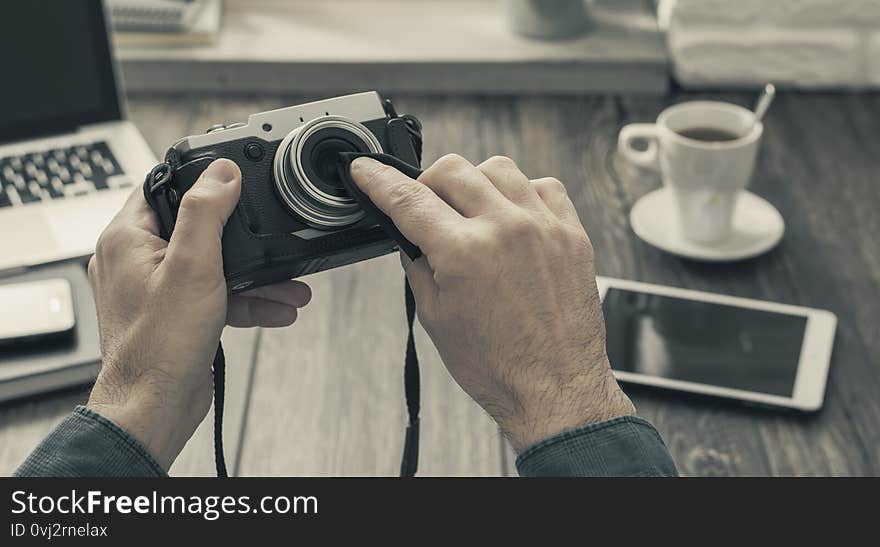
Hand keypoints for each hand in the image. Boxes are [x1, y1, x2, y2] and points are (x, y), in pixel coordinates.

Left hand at [86, 159, 310, 468]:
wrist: (156, 407)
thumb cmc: (160, 345)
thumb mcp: (192, 267)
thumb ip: (206, 213)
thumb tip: (221, 173)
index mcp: (127, 239)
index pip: (162, 187)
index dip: (200, 181)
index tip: (233, 181)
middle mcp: (136, 260)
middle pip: (196, 228)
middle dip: (243, 239)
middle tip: (271, 237)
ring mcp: (156, 289)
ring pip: (212, 266)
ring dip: (254, 276)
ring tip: (291, 286)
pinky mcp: (175, 314)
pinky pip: (214, 295)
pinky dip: (245, 300)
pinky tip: (278, 308)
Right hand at [350, 154, 633, 451]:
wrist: (556, 388)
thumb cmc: (498, 365)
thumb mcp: (436, 317)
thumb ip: (418, 265)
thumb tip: (408, 234)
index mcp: (464, 252)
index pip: (408, 199)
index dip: (377, 180)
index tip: (364, 171)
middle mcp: (506, 229)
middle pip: (451, 170)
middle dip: (426, 184)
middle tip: (425, 210)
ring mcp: (543, 226)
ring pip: (497, 168)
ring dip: (473, 184)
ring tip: (471, 215)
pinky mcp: (572, 233)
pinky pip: (543, 186)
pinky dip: (520, 194)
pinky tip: (511, 218)